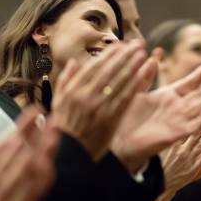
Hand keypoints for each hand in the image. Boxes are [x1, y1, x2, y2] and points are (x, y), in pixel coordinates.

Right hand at [52, 41, 149, 160]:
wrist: (69, 156)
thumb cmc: (63, 129)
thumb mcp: (58, 103)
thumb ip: (66, 80)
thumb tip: (75, 62)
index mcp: (73, 90)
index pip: (93, 67)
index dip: (108, 55)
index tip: (120, 45)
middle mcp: (85, 95)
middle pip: (108, 70)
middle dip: (124, 55)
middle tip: (136, 44)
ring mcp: (99, 106)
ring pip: (118, 81)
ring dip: (131, 65)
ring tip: (142, 53)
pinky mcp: (110, 118)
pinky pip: (124, 97)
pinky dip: (134, 83)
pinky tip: (143, 72)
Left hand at [112, 64, 200, 171]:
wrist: (121, 141)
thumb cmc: (125, 117)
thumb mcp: (135, 93)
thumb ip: (144, 77)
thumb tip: (151, 58)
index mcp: (167, 96)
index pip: (186, 84)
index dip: (197, 77)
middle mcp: (176, 107)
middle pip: (198, 95)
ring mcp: (178, 120)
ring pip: (200, 108)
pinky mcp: (177, 134)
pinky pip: (193, 127)